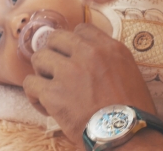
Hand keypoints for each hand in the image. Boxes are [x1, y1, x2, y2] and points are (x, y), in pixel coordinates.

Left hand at [22, 23, 155, 148]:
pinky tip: (46, 105)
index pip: (81, 29)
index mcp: (109, 48)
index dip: (73, 43)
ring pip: (39, 58)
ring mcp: (69, 72)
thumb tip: (91, 58)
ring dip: (42, 73)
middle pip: (56, 38)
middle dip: (54, 53)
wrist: (126, 134)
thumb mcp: (129, 72)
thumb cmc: (132, 110)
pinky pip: (30, 83)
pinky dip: (35, 95)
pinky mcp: (53, 94)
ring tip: (50, 88)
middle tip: (57, 70)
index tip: (73, 56)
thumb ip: (109, 59)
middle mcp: (88, 54)